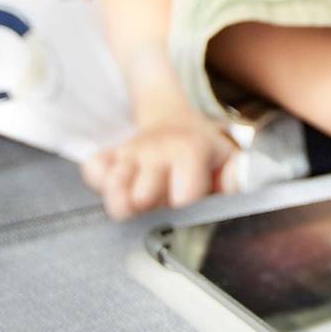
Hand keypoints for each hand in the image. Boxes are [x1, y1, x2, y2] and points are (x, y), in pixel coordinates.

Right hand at [79, 113, 238, 220]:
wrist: (174, 121)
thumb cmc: (205, 154)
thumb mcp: (229, 160)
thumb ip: (239, 176)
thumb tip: (236, 180)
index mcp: (190, 151)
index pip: (183, 194)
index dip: (186, 207)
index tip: (188, 204)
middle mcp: (156, 151)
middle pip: (140, 197)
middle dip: (152, 210)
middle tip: (164, 204)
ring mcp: (129, 153)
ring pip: (112, 187)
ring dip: (124, 203)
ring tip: (142, 201)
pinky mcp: (109, 155)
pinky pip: (92, 170)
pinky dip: (100, 182)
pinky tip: (117, 186)